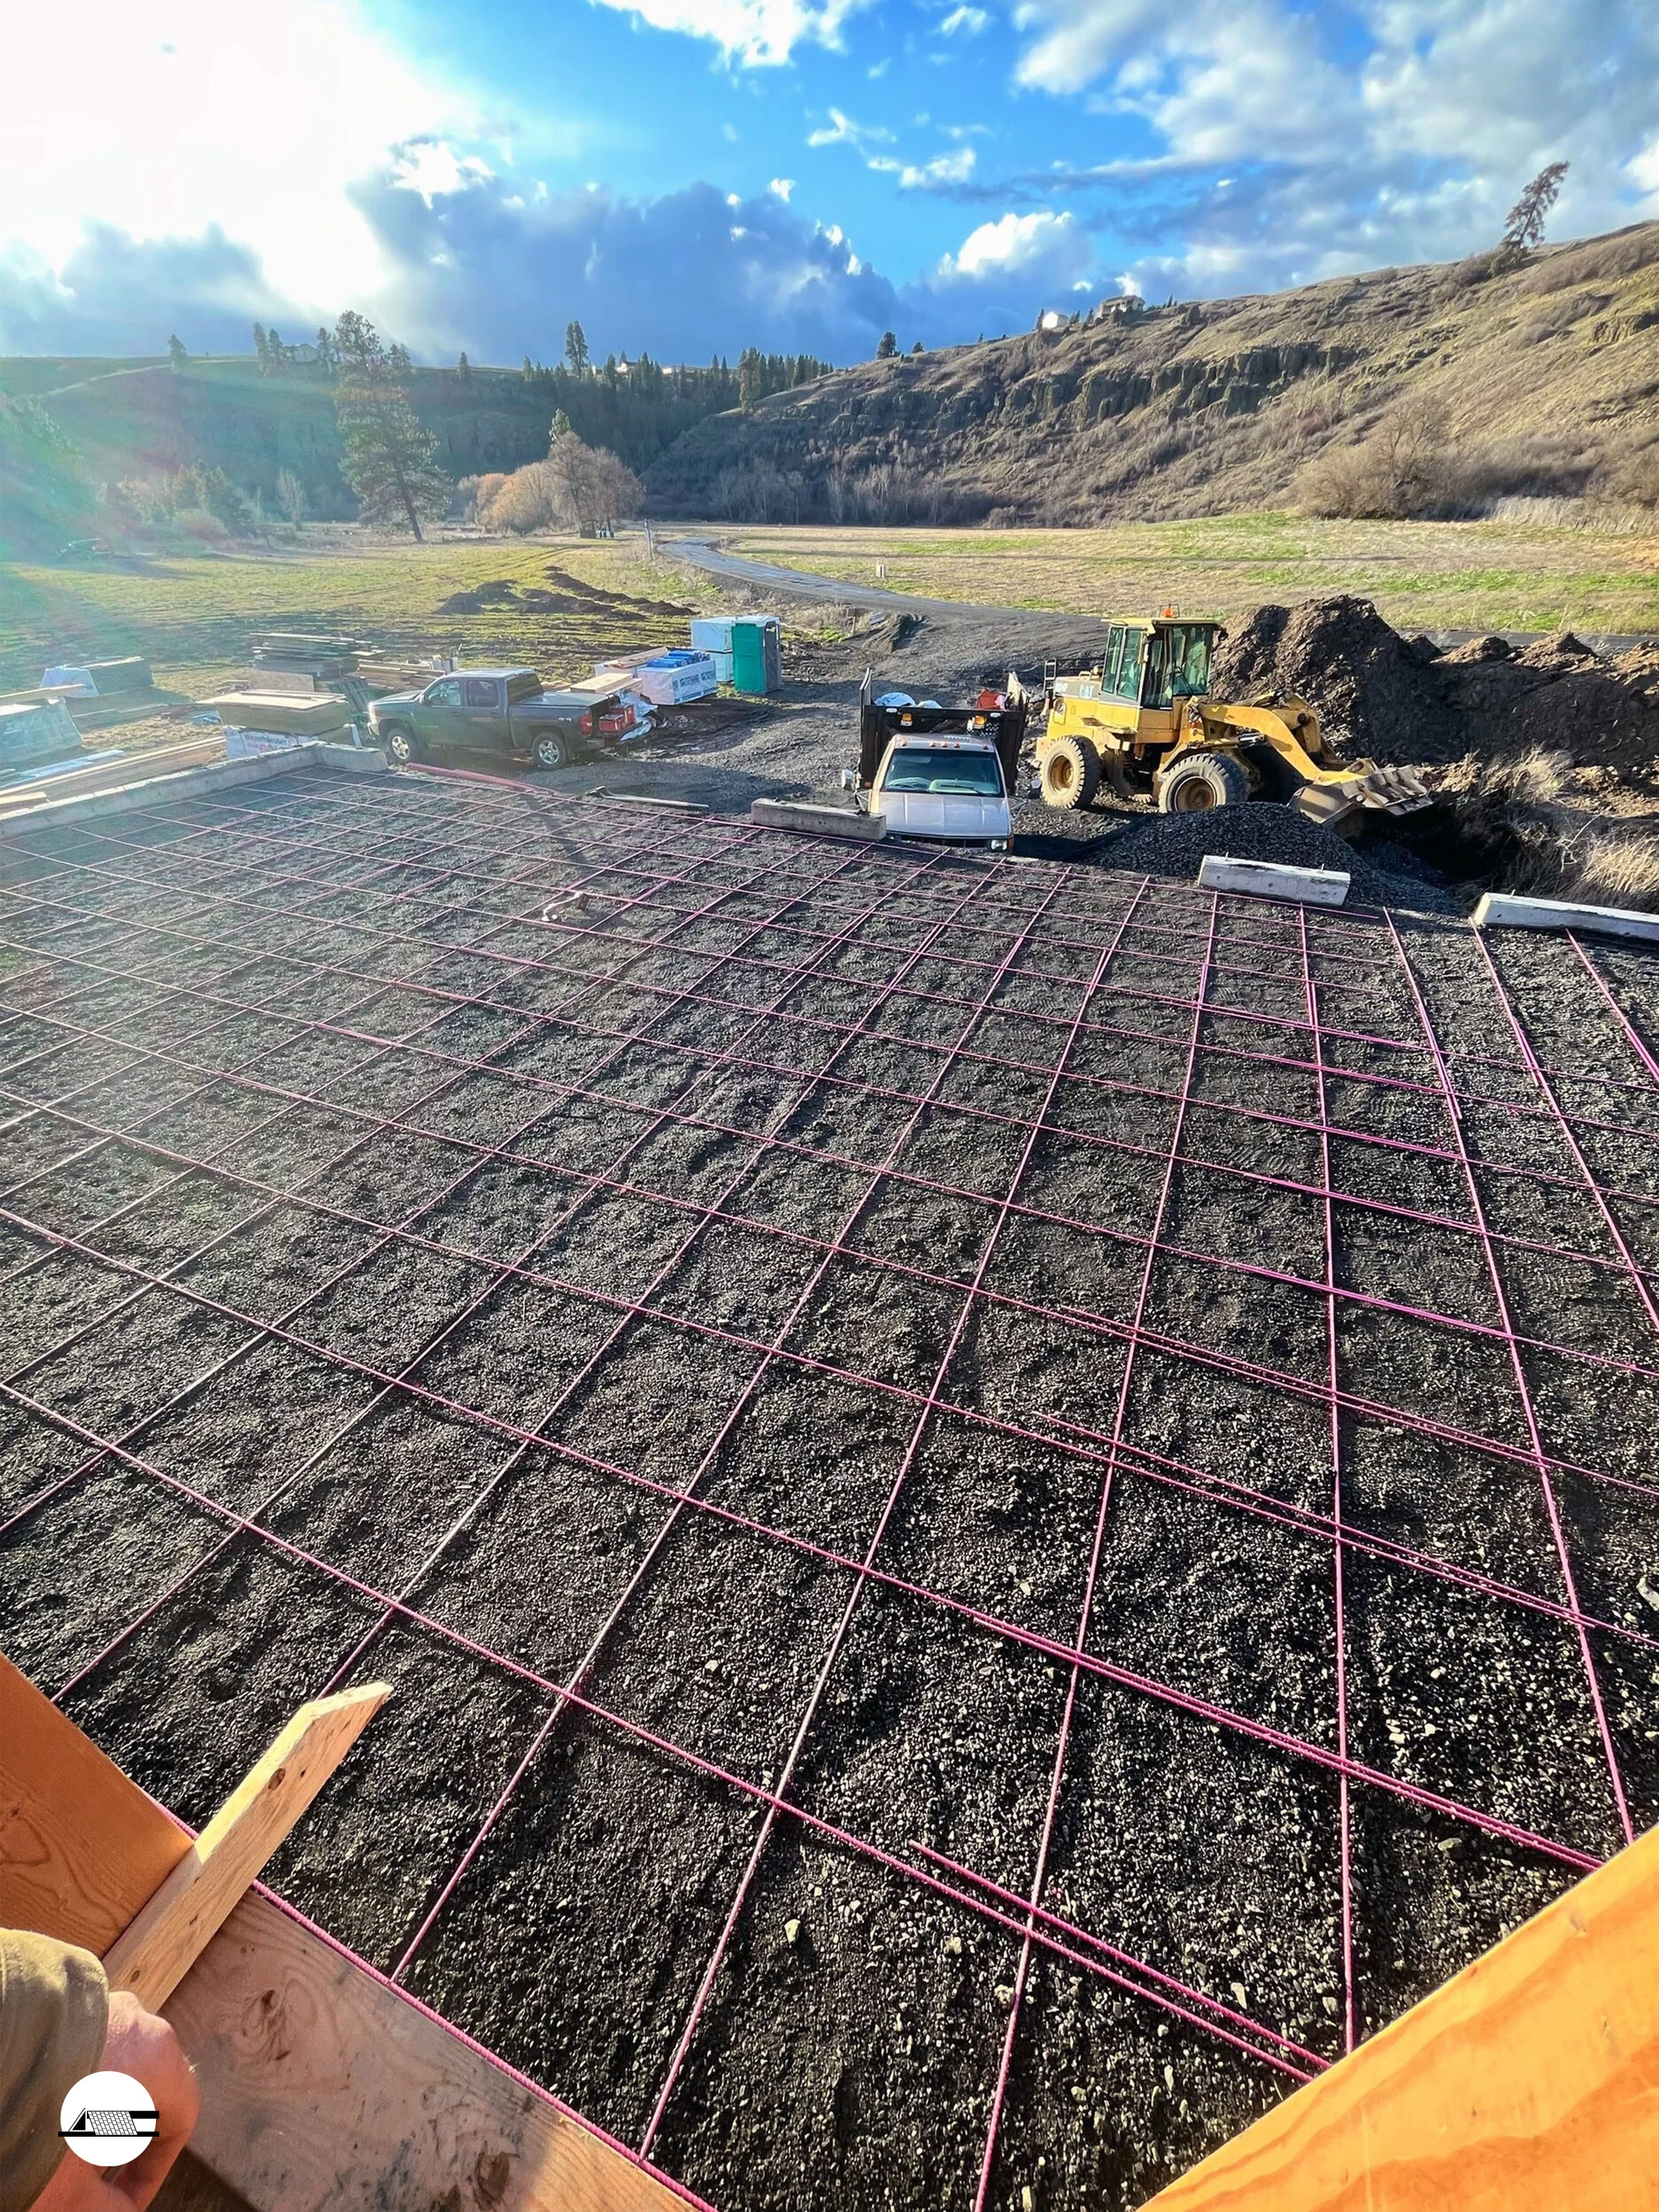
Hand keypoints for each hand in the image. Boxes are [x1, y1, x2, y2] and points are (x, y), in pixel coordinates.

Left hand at [33, 1991, 199, 2211]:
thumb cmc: (34, 2128)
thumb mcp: (73, 2195)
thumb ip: (111, 2210)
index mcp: (159, 2059)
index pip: (180, 2118)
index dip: (153, 2171)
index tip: (126, 2202)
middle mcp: (137, 2023)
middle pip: (143, 2092)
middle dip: (117, 2143)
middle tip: (90, 2179)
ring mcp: (99, 2007)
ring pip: (110, 2070)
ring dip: (92, 2115)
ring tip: (58, 2150)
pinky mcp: (61, 2005)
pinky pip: (79, 2052)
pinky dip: (67, 2087)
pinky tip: (38, 2116)